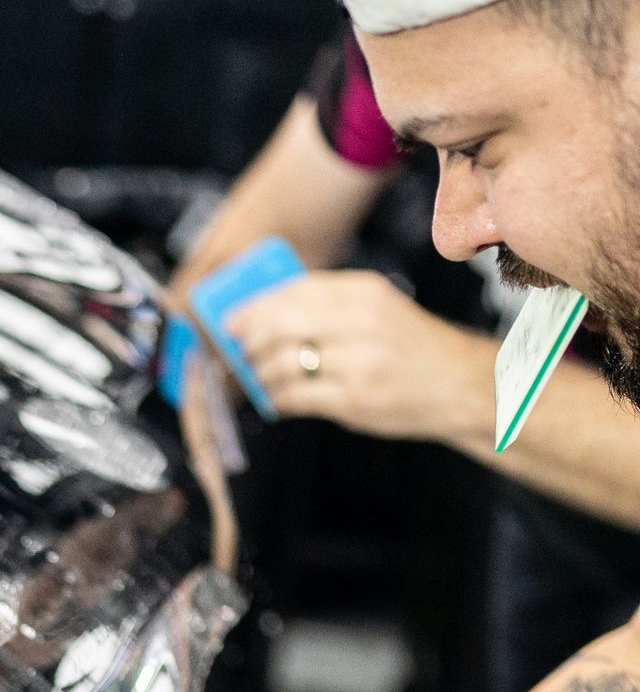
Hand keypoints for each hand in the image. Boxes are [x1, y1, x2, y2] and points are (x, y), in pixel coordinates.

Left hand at [225, 270, 491, 443]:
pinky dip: (277, 399)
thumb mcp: (375, 308)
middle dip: (249, 343)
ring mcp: (357, 360)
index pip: (291, 291)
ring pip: (281, 363)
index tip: (232, 322)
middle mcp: (359, 320)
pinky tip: (278, 400)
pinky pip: (295, 396)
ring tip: (261, 381)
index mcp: (361, 291)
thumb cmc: (410, 348)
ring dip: (260, 375)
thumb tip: (262, 315)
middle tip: (240, 355)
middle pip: (278, 325)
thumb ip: (326, 307)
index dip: (253, 308)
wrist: (459, 383)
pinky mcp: (354, 398)